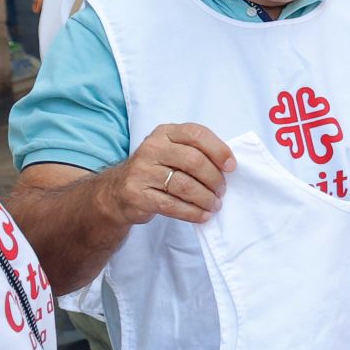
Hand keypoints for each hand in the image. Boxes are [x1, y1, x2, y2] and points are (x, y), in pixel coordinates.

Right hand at [100, 123, 235, 226]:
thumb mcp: (171, 151)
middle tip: (221, 191)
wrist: (117, 191)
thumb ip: (196, 152)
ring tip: (214, 205)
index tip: (231, 167)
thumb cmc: (155, 170)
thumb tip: (229, 166)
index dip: (218, 150)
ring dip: (205, 198)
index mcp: (165, 133)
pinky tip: (202, 215)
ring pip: (184, 186)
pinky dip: (192, 212)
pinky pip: (172, 205)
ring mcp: (142, 172)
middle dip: (214, 179)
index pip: (196, 134)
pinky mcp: (138, 195)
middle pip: (193, 161)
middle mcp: (152, 148)